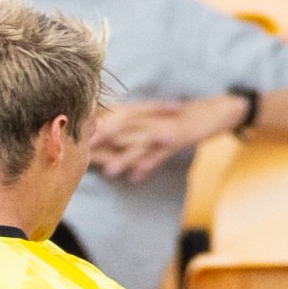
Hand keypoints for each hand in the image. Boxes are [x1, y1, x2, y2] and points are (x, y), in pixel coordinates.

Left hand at [90, 96, 246, 181]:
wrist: (213, 110)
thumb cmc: (179, 120)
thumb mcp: (154, 127)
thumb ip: (133, 142)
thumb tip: (108, 160)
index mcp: (141, 113)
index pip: (114, 119)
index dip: (95, 129)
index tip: (74, 139)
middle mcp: (150, 118)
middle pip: (122, 128)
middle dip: (102, 140)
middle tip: (82, 152)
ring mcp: (164, 127)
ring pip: (140, 142)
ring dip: (124, 157)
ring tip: (108, 171)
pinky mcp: (179, 136)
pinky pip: (161, 153)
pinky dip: (149, 164)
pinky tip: (136, 177)